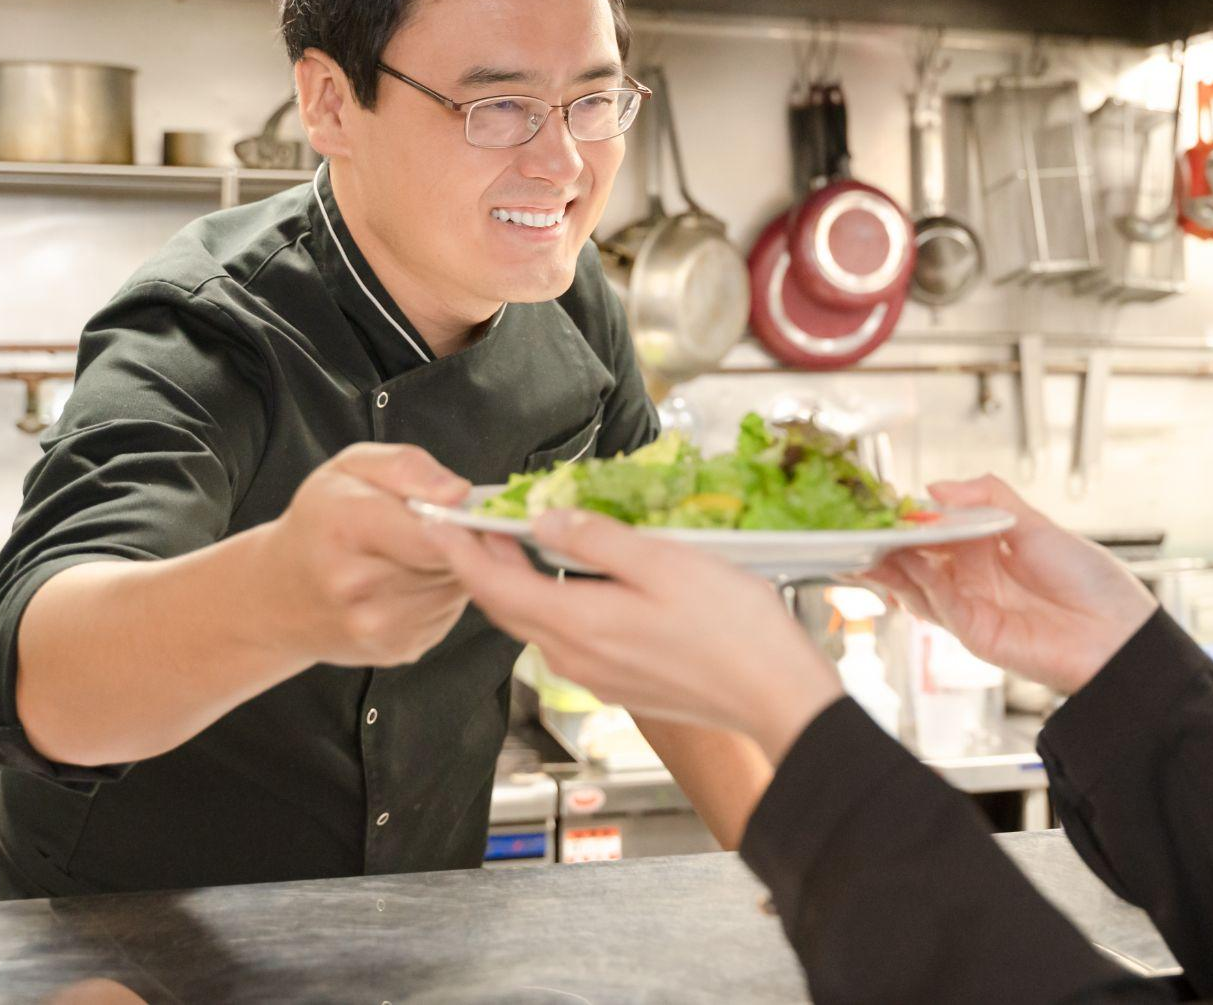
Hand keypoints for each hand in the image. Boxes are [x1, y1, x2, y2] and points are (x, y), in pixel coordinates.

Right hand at [258, 443, 480, 667]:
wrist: (278, 595)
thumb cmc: (320, 522)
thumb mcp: (350, 468)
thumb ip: (406, 466)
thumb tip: (458, 492)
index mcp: (344, 527)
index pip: (431, 532)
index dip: (458, 520)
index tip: (457, 510)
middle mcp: (355, 584)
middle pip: (449, 559)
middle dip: (455, 540)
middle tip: (430, 527)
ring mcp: (374, 625)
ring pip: (455, 587)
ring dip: (449, 569)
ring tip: (413, 554)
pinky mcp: (396, 649)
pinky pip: (448, 613)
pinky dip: (440, 596)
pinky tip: (409, 584)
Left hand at [447, 511, 844, 762]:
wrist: (775, 696)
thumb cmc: (733, 627)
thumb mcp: (666, 562)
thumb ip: (600, 540)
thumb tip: (547, 520)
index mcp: (580, 623)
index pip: (494, 585)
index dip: (459, 549)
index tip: (436, 517)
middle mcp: (577, 656)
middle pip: (506, 608)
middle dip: (481, 563)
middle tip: (471, 521)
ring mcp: (597, 676)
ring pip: (535, 624)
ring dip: (516, 584)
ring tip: (516, 542)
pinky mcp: (620, 684)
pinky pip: (566, 639)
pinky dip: (549, 604)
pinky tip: (570, 581)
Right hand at [858, 476, 1155, 695]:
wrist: (1121, 633)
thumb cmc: (1091, 583)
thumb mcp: (1038, 524)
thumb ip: (988, 498)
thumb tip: (936, 486)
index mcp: (986, 550)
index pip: (933, 531)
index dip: (906, 518)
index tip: (881, 502)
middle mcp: (972, 579)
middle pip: (914, 560)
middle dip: (884, 543)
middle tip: (855, 524)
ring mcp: (971, 607)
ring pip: (915, 585)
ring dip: (887, 566)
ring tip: (863, 544)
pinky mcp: (976, 633)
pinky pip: (938, 605)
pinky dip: (917, 583)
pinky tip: (905, 563)